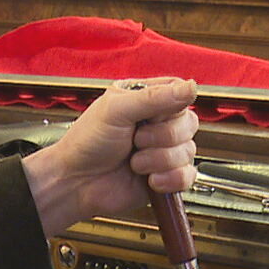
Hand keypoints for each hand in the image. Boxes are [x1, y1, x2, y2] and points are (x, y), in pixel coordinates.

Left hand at [23, 77, 199, 236]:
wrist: (76, 183)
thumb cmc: (87, 142)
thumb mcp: (117, 110)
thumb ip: (155, 97)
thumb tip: (192, 86)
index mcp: (147, 99)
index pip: (181, 93)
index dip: (172, 107)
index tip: (150, 116)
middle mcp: (158, 123)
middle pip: (189, 123)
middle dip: (161, 137)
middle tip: (135, 140)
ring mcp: (164, 151)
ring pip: (188, 151)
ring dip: (158, 160)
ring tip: (134, 163)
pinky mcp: (167, 177)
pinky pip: (188, 176)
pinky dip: (169, 180)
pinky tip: (149, 180)